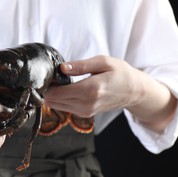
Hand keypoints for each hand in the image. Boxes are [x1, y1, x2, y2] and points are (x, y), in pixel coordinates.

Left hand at [44, 55, 176, 131]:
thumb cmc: (120, 73)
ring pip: (55, 105)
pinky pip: (63, 107)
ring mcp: (84, 111)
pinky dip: (58, 98)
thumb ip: (80, 66)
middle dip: (46, 89)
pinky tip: (62, 88)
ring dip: (51, 94)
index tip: (44, 74)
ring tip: (54, 81)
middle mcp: (85, 104)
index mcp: (90, 90)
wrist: (133, 91)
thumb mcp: (103, 62)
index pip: (56, 92)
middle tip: (46, 76)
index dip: (46, 84)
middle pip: (52, 101)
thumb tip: (61, 68)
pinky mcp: (83, 114)